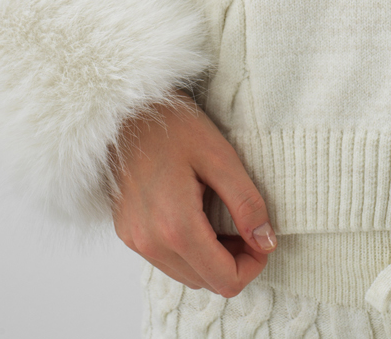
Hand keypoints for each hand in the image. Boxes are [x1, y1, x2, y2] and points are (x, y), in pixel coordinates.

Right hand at [108, 90, 276, 296]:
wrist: (124, 108)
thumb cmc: (173, 124)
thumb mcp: (219, 156)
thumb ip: (246, 203)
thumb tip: (267, 243)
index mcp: (176, 227)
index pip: (225, 281)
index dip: (252, 265)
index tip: (260, 237)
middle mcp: (150, 243)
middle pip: (206, 282)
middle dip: (233, 260)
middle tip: (243, 223)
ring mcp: (134, 240)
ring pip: (186, 274)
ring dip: (210, 257)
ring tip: (219, 217)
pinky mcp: (126, 232)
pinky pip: (165, 259)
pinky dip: (187, 250)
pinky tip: (195, 215)